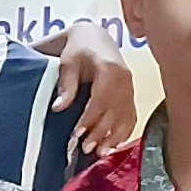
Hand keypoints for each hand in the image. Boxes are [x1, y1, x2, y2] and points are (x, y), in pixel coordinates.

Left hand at [46, 24, 142, 156]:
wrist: (94, 37)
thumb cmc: (78, 48)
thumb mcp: (67, 62)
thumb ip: (66, 85)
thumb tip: (59, 108)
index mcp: (110, 68)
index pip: (102, 99)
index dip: (89, 118)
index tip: (77, 133)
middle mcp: (125, 79)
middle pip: (115, 111)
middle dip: (101, 132)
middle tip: (85, 148)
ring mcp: (130, 87)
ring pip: (126, 116)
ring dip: (114, 137)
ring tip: (100, 152)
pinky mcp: (131, 94)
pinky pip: (132, 116)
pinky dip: (124, 132)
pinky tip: (114, 145)